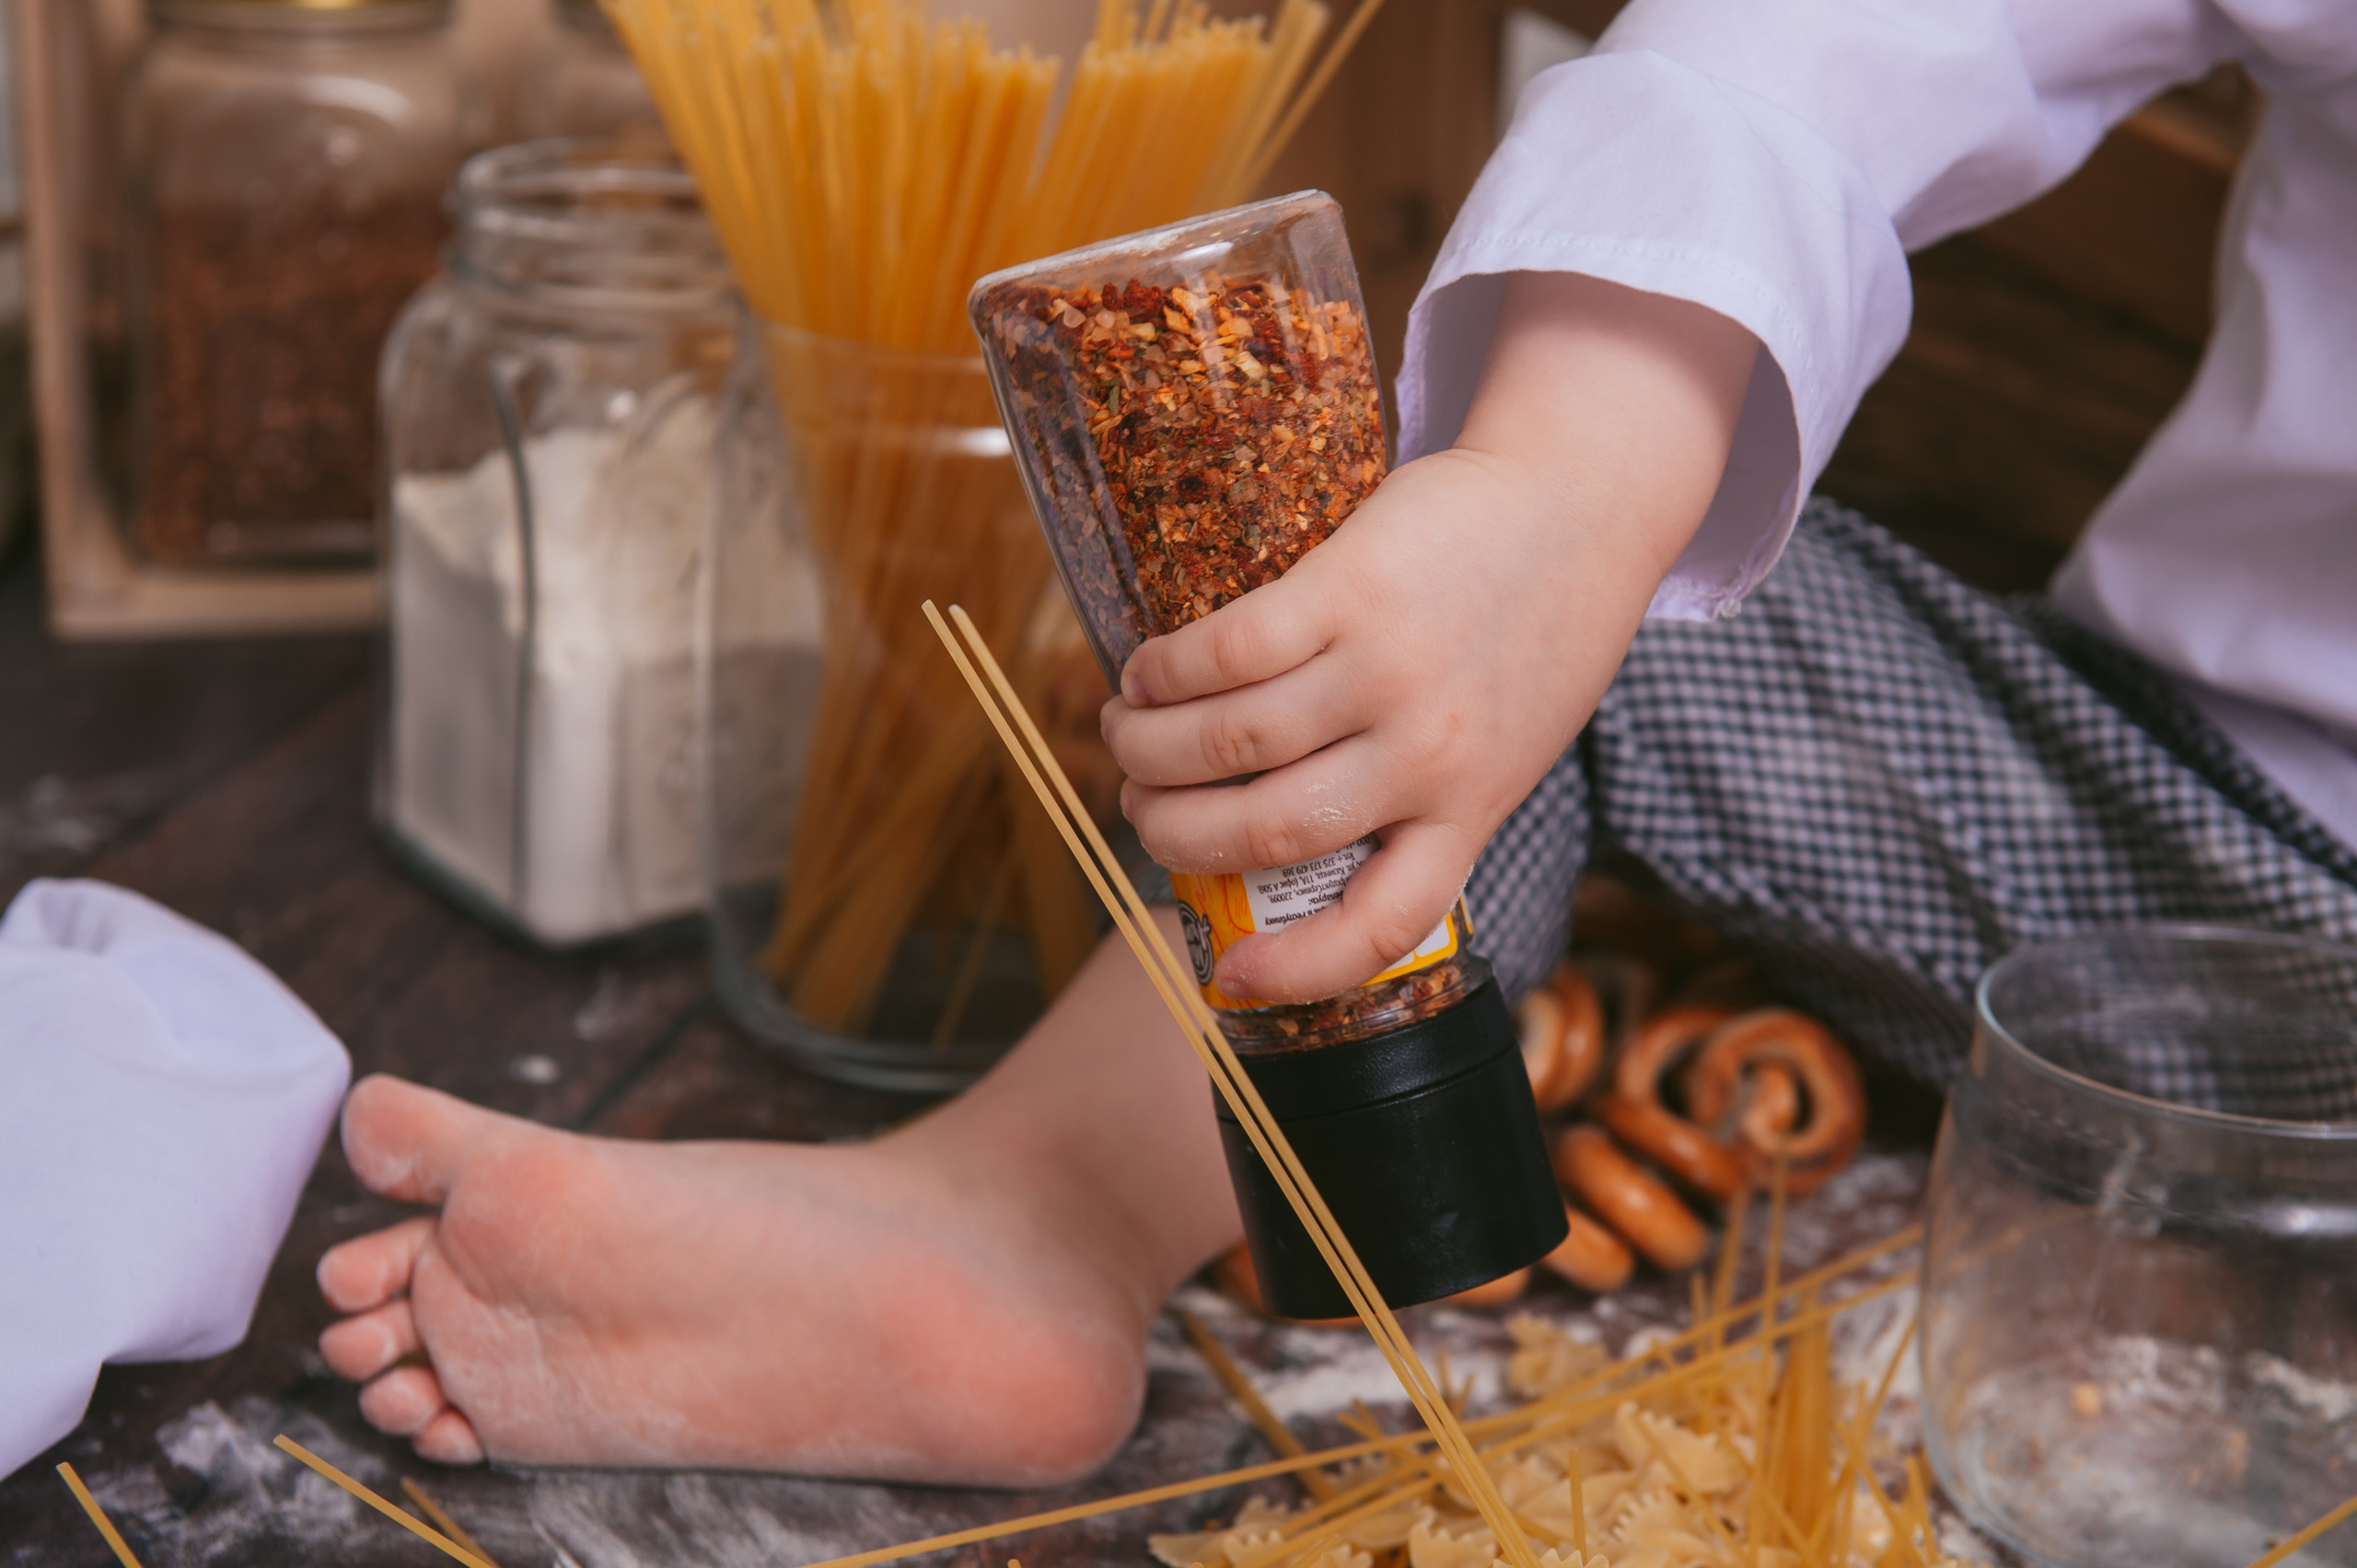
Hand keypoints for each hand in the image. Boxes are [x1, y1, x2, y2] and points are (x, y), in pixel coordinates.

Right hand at [1101, 271, 1757, 1003]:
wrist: (1579, 502)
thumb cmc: (1528, 632)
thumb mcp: (1502, 746)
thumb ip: (1420, 798)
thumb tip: (1282, 835)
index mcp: (1468, 811)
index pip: (1382, 921)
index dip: (1297, 968)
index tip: (1228, 978)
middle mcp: (1428, 755)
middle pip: (1268, 830)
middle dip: (1173, 832)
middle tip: (1140, 807)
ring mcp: (1390, 671)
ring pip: (1232, 741)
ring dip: (1150, 748)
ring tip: (1124, 733)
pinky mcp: (1353, 590)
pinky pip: (1230, 650)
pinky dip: (1168, 671)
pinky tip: (1147, 672)